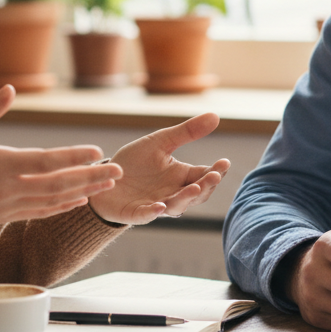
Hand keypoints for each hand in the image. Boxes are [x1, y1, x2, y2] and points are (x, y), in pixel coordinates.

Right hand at [0, 86, 123, 228]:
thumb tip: (10, 89)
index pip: (45, 162)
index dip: (73, 157)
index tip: (96, 151)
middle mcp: (5, 189)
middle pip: (57, 184)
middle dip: (90, 177)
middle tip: (117, 170)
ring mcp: (5, 207)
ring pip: (52, 201)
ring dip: (81, 192)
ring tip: (106, 184)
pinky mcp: (1, 217)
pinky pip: (39, 212)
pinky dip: (61, 206)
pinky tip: (77, 200)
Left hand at [87, 113, 230, 224]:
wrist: (105, 176)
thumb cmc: (135, 161)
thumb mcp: (161, 141)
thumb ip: (187, 132)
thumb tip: (216, 116)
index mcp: (181, 175)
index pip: (205, 175)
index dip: (217, 171)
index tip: (225, 162)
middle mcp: (173, 192)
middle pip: (196, 194)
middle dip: (206, 186)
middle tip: (215, 175)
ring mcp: (156, 204)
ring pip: (176, 206)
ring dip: (186, 199)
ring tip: (194, 188)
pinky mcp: (136, 213)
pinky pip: (147, 215)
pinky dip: (154, 212)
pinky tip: (160, 206)